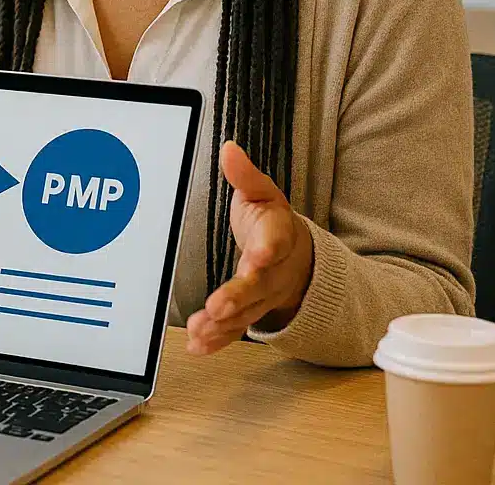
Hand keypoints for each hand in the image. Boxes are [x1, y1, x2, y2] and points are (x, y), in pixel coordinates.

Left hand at [186, 141, 313, 355]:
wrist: (296, 257)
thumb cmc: (270, 221)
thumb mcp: (262, 193)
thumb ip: (245, 175)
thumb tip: (228, 149)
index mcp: (278, 235)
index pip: (274, 243)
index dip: (266, 250)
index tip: (257, 256)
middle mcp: (273, 271)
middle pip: (257, 286)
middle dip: (238, 297)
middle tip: (218, 306)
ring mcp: (262, 296)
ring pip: (245, 314)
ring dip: (223, 324)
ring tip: (200, 330)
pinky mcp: (248, 313)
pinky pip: (234, 331)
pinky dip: (218, 340)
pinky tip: (197, 345)